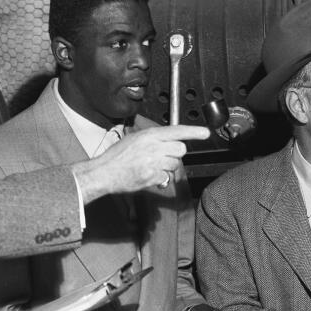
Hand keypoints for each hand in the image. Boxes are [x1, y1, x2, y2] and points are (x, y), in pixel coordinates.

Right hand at [71, 125, 210, 201]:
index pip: (177, 130)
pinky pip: (166, 178)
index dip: (194, 132)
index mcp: (149, 134)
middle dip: (176, 155)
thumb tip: (170, 141)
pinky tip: (147, 176)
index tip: (206, 133)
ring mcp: (153, 162)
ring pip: (174, 165)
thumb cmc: (117, 156)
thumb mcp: (134, 138)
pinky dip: (159, 179)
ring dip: (167, 168)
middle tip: (164, 157)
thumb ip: (153, 139)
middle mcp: (153, 146)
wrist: (104, 172)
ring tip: (150, 167)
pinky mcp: (152, 176)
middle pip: (180, 150)